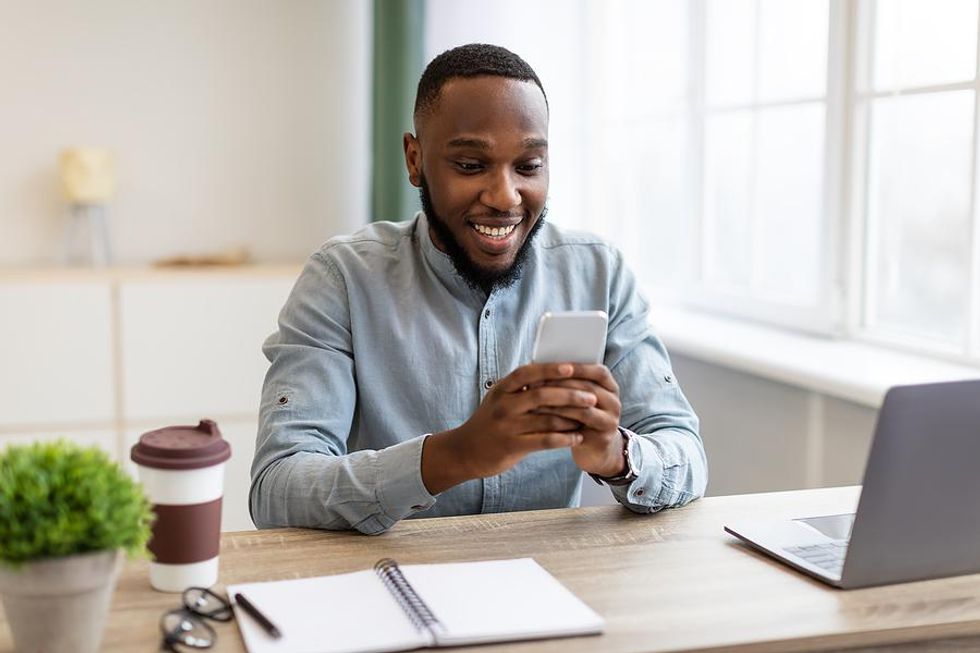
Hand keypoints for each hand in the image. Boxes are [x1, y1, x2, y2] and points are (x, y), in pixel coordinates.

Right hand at [421, 363, 599, 493]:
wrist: (465, 451)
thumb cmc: (489, 422)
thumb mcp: (498, 400)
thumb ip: (520, 389)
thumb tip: (552, 373)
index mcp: (501, 389)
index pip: (527, 373)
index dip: (550, 369)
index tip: (572, 366)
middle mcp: (504, 406)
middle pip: (542, 395)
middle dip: (570, 395)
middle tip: (591, 396)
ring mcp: (508, 426)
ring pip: (547, 419)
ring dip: (572, 418)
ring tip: (588, 416)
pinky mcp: (513, 446)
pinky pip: (545, 441)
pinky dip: (565, 438)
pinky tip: (577, 437)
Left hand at [534, 364, 624, 477]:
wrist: (593, 449)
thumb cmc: (579, 417)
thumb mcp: (578, 397)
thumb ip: (568, 382)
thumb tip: (540, 365)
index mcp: (610, 387)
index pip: (600, 372)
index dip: (579, 368)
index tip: (557, 366)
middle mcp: (614, 402)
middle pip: (590, 389)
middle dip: (562, 385)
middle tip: (538, 384)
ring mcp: (610, 421)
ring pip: (584, 409)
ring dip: (559, 404)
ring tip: (537, 401)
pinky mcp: (602, 439)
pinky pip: (580, 428)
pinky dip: (561, 421)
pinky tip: (544, 419)